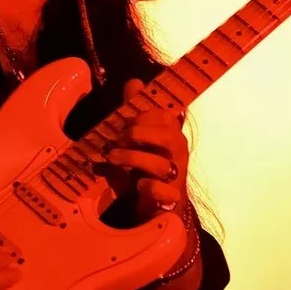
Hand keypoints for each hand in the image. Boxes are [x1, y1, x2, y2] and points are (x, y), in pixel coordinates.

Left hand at [104, 79, 189, 220]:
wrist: (153, 208)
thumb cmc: (144, 169)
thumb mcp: (137, 139)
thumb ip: (134, 113)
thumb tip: (133, 81)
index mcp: (172, 136)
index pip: (164, 117)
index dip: (141, 117)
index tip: (123, 124)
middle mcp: (178, 154)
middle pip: (166, 136)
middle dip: (138, 134)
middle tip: (117, 139)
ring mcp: (176, 176)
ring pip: (161, 164)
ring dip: (133, 158)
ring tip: (113, 158)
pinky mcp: (172, 198)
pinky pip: (166, 191)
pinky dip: (149, 186)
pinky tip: (137, 184)